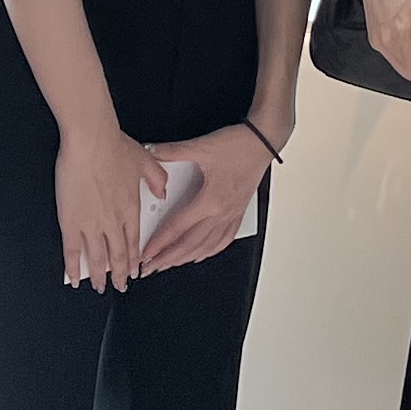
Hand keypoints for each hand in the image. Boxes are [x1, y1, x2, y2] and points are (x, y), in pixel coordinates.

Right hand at [54, 121, 169, 289]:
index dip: (135, 258)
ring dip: (99, 275)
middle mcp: (113, 221)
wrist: (91, 141)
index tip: (135, 270)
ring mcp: (92, 224)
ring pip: (97, 257)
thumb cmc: (115, 146)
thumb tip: (163, 191)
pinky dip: (73, 266)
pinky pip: (72, 250)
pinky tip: (73, 278)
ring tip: (100, 287)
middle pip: (118, 255)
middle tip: (120, 286)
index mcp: (131, 208)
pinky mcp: (71, 222)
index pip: (135, 241)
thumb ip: (157, 179)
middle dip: (120, 274)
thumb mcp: (146, 160)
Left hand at [140, 125, 274, 271]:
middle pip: (190, 243)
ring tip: (170, 265)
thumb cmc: (240, 144)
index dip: (159, 243)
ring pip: (206, 246)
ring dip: (186, 258)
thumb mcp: (202, 146)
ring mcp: (232, 214)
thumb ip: (173, 151)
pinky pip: (224, 239)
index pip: (178, 228)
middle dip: (167, 258)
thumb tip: (151, 152)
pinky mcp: (238, 211)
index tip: (146, 253)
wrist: (265, 141)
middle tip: (151, 267)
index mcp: (211, 200)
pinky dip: (209, 250)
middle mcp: (222, 212)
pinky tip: (201, 254)